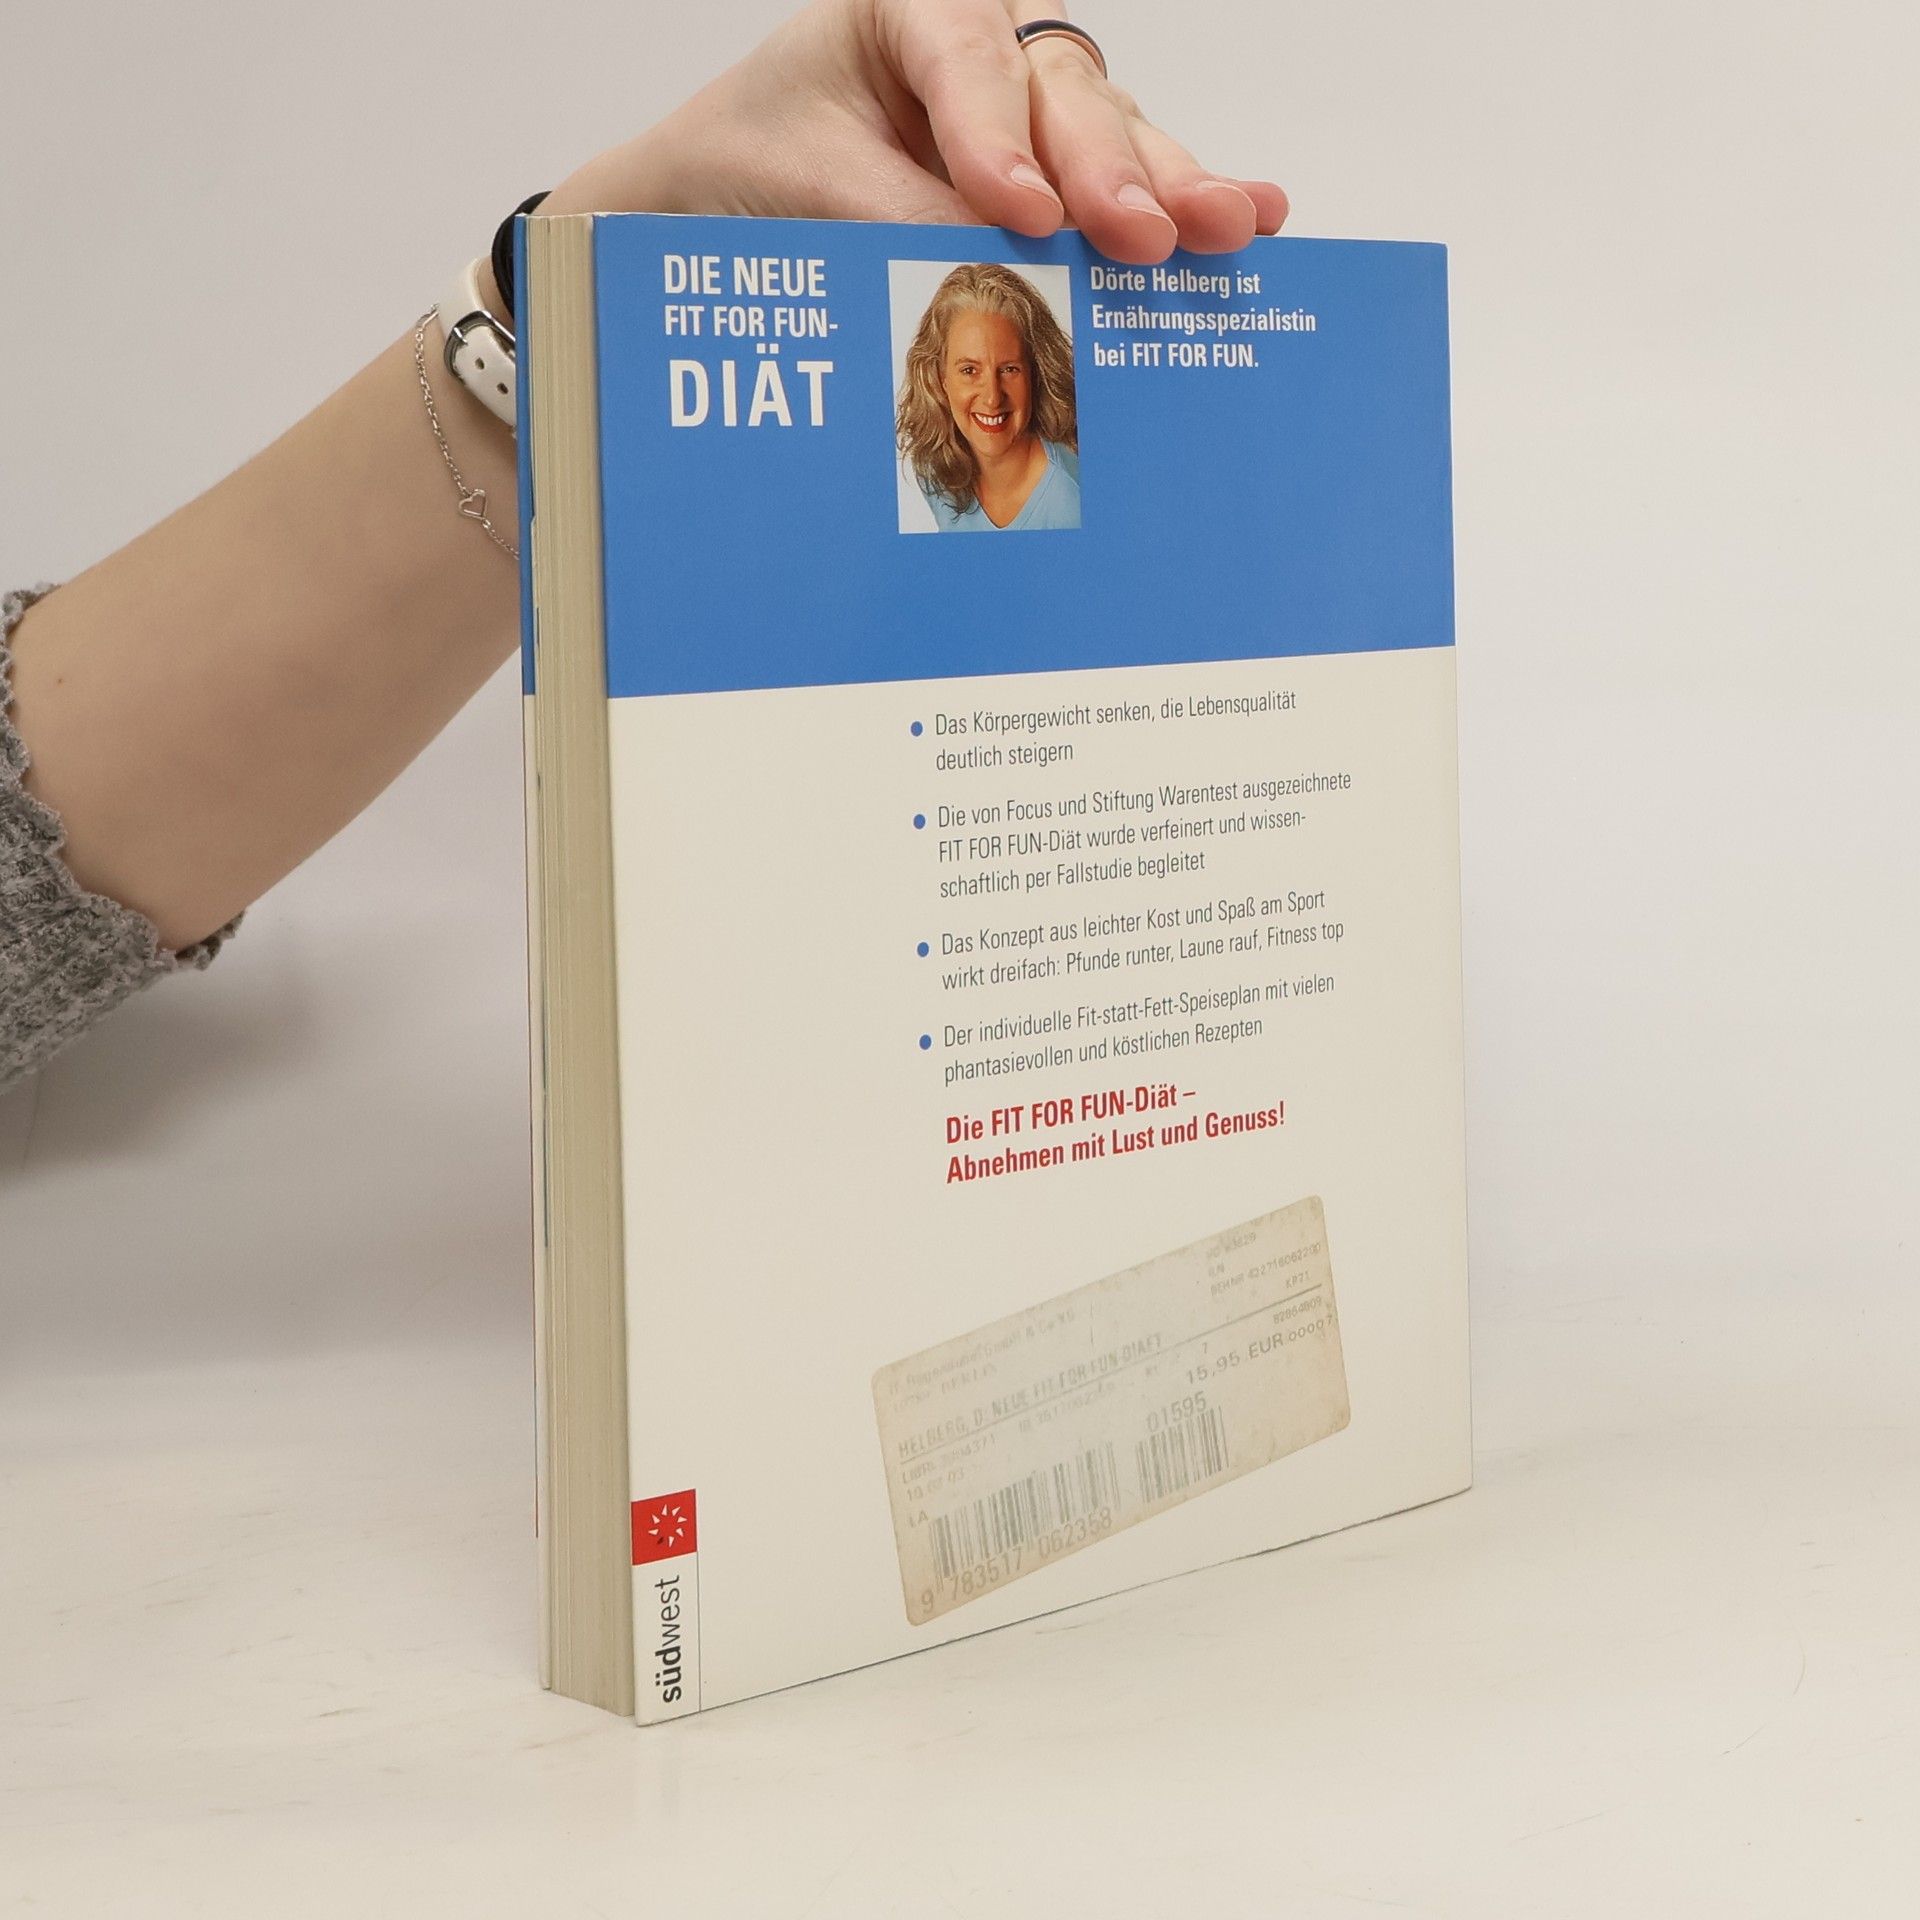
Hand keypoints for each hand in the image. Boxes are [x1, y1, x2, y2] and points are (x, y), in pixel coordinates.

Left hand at [541, 0, 1286, 265]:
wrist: (728, 190)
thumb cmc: (755, 161)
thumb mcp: (804, 184)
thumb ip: (897, 218)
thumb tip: (997, 270)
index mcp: (909, 2)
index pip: (965, 61)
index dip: (999, 140)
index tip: (1024, 212)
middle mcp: (989, 36)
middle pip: (1062, 93)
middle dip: (1106, 170)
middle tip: (1143, 234)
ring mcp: (1036, 98)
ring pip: (1111, 132)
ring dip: (1168, 187)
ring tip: (1223, 228)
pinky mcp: (1064, 163)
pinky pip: (1127, 178)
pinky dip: (1182, 199)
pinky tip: (1254, 215)